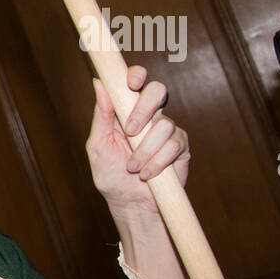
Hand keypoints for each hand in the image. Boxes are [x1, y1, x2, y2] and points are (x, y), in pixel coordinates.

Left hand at [87, 66, 188, 216]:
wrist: (130, 203)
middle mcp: (149, 116)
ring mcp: (167, 130)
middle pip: (158, 91)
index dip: (136, 75)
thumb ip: (102, 115)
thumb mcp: (99, 144)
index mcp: (126, 110)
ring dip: (144, 149)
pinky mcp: (180, 147)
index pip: (135, 82)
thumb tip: (99, 83)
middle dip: (145, 108)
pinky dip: (157, 161)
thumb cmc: (110, 174)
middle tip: (130, 130)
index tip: (131, 83)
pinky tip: (147, 174)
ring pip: (163, 124)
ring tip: (133, 167)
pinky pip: (174, 145)